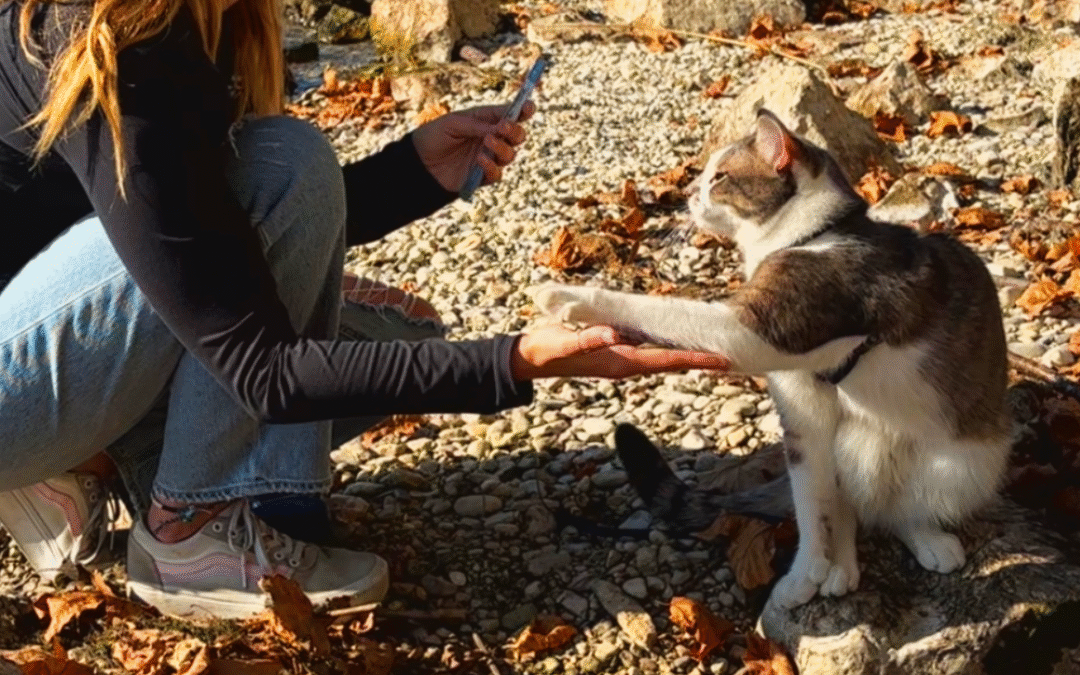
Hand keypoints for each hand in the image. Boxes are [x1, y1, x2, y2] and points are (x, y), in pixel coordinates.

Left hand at [411, 102, 535, 192]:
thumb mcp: (454, 123)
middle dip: (516, 131)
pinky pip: (496, 174)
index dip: (524, 111)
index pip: (511, 115)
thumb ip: (478, 125)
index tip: (529, 107)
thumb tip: (500, 127)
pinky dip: (492, 166)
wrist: (418, 162)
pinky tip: (480, 159)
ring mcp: (488, 159)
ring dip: (503, 147)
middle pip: (517, 136)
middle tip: (504, 127)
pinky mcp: (481, 177)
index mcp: (486, 121)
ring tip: (487, 141)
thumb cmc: (434, 136)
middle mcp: (491, 140)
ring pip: (510, 155)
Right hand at [510, 323, 729, 380]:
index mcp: (620, 363)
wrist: (532, 358)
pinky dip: (667, 349)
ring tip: (712, 352)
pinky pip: (649, 352)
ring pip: (662, 359)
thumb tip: (613, 335)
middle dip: (699, 361)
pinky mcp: (615, 352)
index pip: (666, 361)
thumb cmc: (548, 349)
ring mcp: (622, 360)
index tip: (722, 361)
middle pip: (671, 363)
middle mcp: (626, 364)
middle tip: (730, 356)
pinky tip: (675, 343)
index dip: (695, 360)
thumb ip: (587, 338)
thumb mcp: (565, 342)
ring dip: (685, 356)